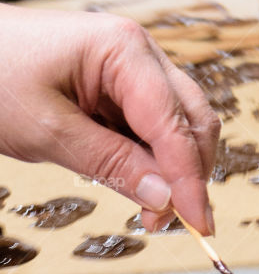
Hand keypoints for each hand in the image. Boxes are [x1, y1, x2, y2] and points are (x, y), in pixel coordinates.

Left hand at [0, 6, 218, 234]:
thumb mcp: (46, 130)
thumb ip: (110, 164)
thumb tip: (163, 198)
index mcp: (124, 50)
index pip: (174, 125)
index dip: (189, 180)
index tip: (198, 223)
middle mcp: (139, 52)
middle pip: (192, 119)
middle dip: (191, 173)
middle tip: (177, 222)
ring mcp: (132, 65)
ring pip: (177, 123)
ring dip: (173, 168)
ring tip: (153, 209)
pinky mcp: (119, 82)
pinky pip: (150, 123)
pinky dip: (151, 156)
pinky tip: (138, 182)